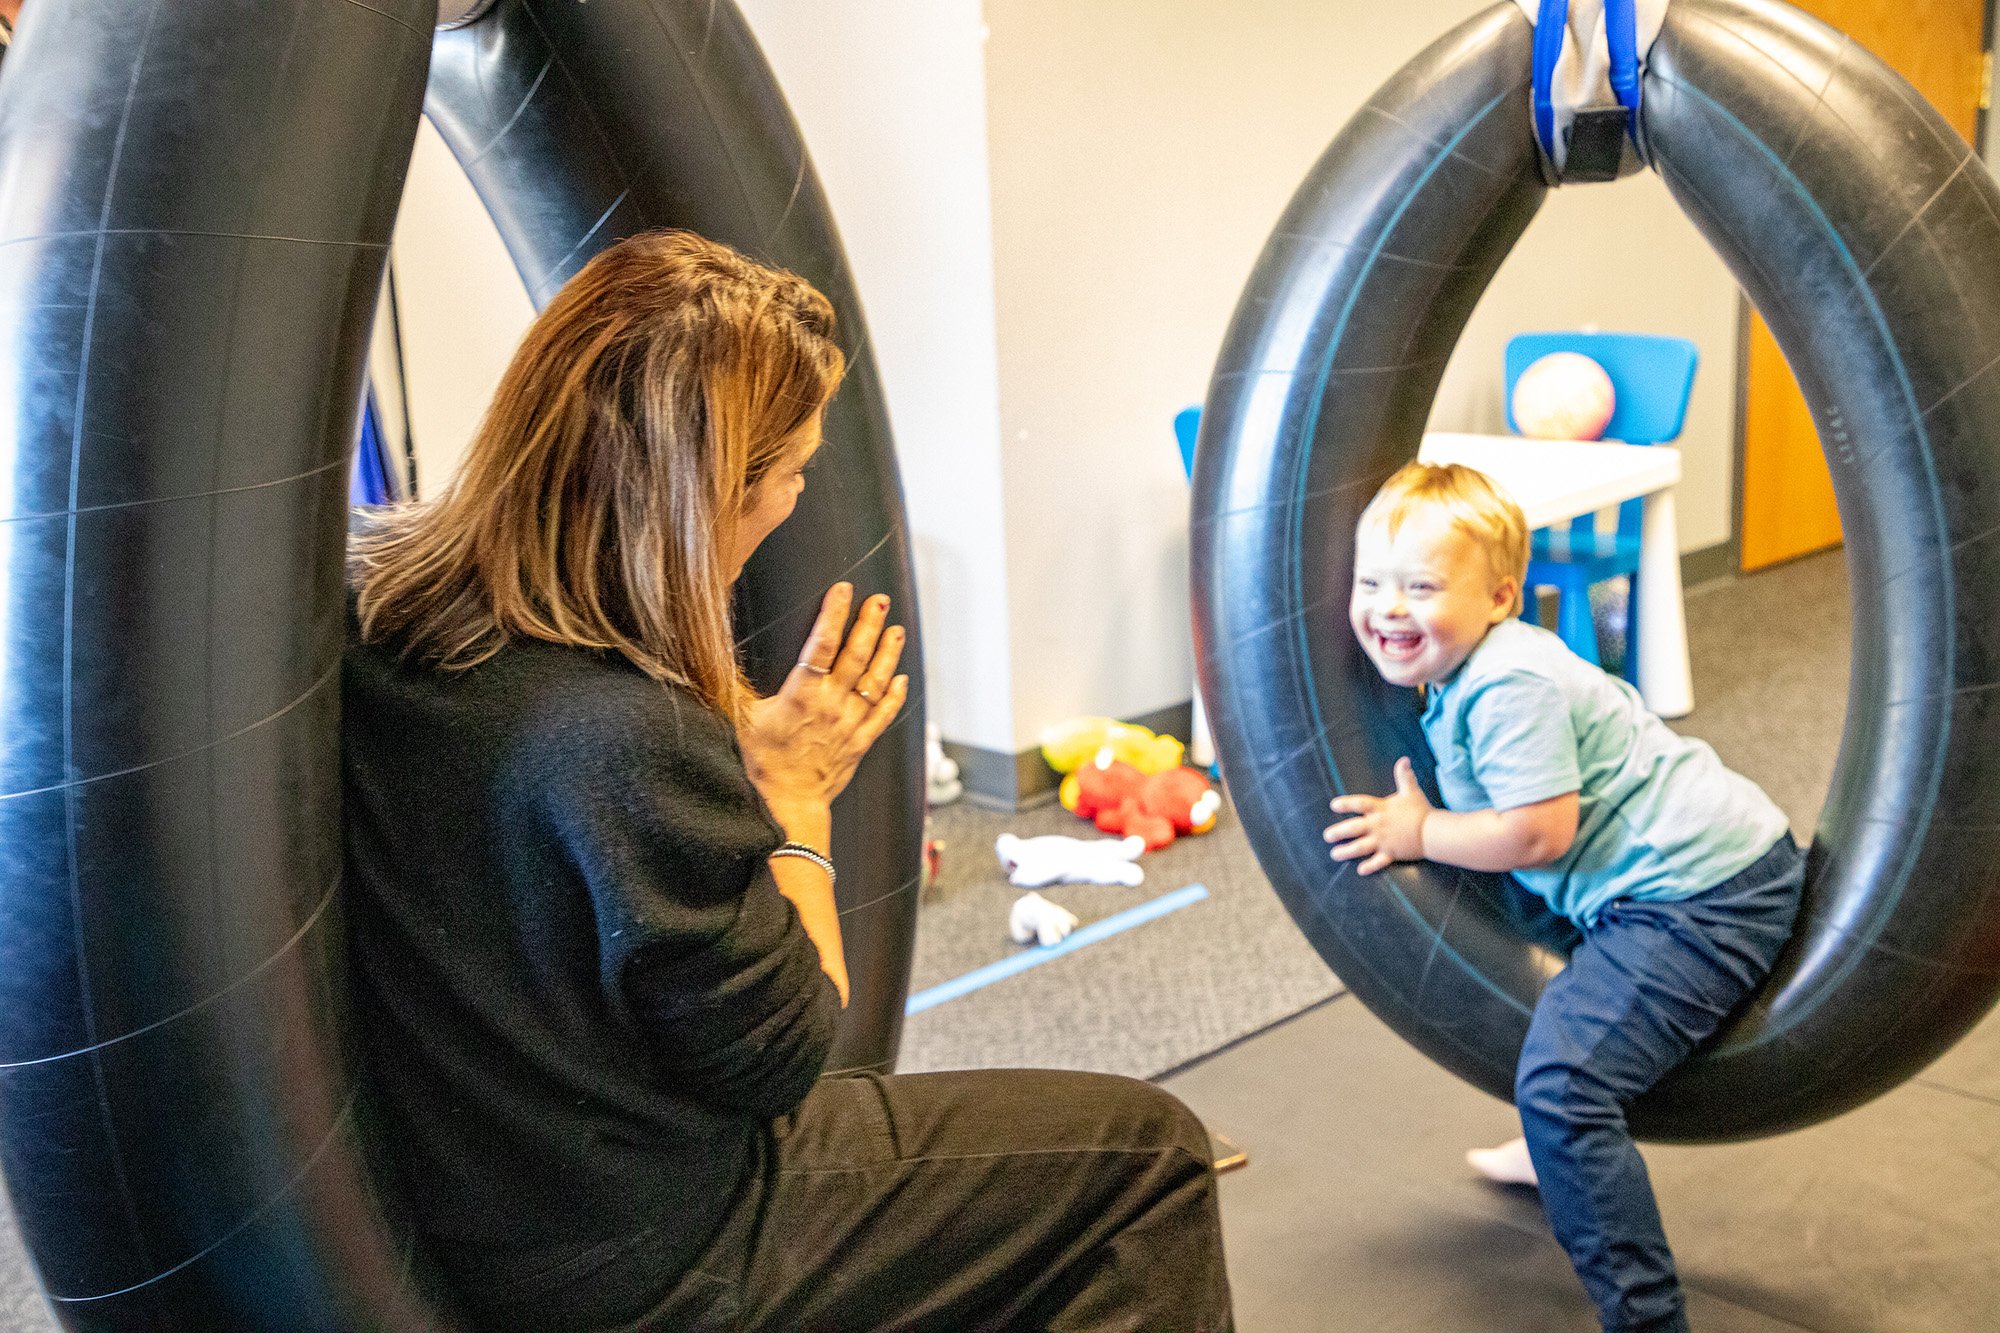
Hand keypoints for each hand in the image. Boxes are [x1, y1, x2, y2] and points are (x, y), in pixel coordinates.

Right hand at [737, 583, 908, 828]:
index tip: (842, 589)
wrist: (786, 806)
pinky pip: (883, 714)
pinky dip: (895, 695)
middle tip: (878, 600)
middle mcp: (831, 705)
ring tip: (896, 629)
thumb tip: (710, 658)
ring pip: (875, 681)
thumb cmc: (759, 764)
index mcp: (801, 694)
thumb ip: (736, 687)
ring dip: (888, 654)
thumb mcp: (740, 720)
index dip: (833, 614)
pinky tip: (902, 678)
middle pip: (855, 656)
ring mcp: (849, 724)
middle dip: (868, 624)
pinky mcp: (860, 743)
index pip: (821, 644)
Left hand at [1324, 757, 1431, 874]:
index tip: (1334, 805)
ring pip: (1361, 847)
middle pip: (1354, 828)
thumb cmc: (1421, 810)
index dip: (1346, 804)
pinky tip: (1360, 870)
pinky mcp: (1392, 854)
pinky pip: (1378, 862)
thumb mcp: (1412, 791)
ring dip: (1346, 851)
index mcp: (1381, 809)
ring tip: (1334, 854)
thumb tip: (1404, 759)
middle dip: (1339, 832)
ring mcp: (1384, 841)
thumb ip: (1405, 776)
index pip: (1360, 804)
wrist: (1434, 831)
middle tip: (1327, 836)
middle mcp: (1379, 825)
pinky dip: (1369, 867)